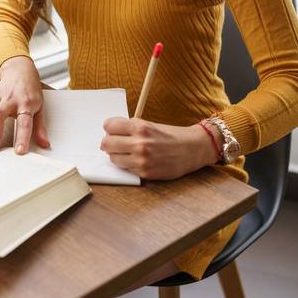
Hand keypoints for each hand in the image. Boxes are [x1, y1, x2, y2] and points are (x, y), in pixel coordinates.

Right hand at [0, 56, 50, 155]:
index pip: (24, 122)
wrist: (21, 71)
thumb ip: (40, 127)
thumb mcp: (40, 107)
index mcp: (26, 103)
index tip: (19, 151)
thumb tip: (44, 144)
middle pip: (0, 114)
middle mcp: (11, 99)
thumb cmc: (30, 92)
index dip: (22, 137)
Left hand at [99, 118, 218, 180]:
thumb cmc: (171, 136)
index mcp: (140, 126)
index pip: (109, 126)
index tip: (112, 130)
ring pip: (113, 158)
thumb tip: (110, 133)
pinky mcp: (144, 172)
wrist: (191, 149)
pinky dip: (127, 165)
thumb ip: (130, 128)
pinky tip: (136, 160)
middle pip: (106, 143)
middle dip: (109, 143)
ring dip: (117, 155)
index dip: (110, 128)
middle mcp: (139, 143)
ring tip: (127, 152)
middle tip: (115, 143)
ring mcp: (141, 159)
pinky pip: (125, 169)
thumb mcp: (150, 124)